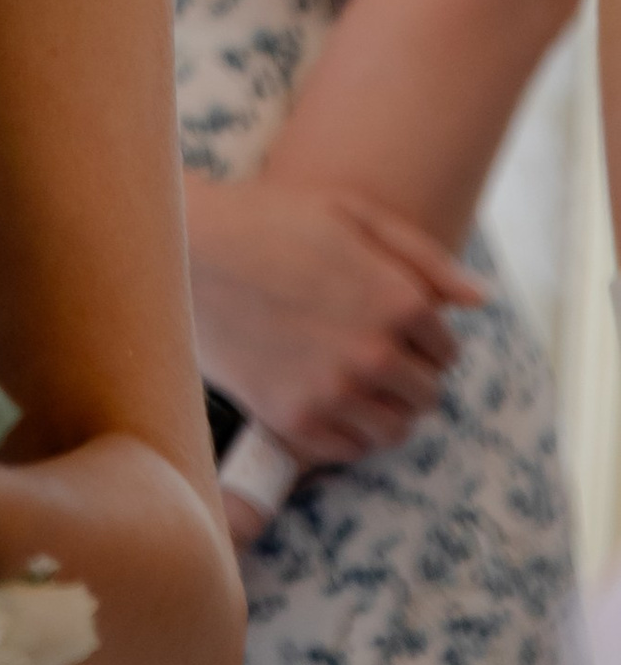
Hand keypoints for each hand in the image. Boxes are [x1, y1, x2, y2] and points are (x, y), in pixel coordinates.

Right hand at [183, 175, 481, 464]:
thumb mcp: (351, 214)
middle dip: (409, 375)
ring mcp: (335, 392)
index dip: (424, 336)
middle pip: (427, 395)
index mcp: (398, 301)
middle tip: (369, 350)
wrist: (184, 249)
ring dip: (384, 409)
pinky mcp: (295, 420)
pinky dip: (347, 431)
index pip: (447, 349)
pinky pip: (349, 450)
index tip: (391, 324)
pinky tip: (323, 394)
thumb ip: (423, 258)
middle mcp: (375, 354)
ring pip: (396, 431)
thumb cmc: (269, 220)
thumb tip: (480, 300)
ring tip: (351, 378)